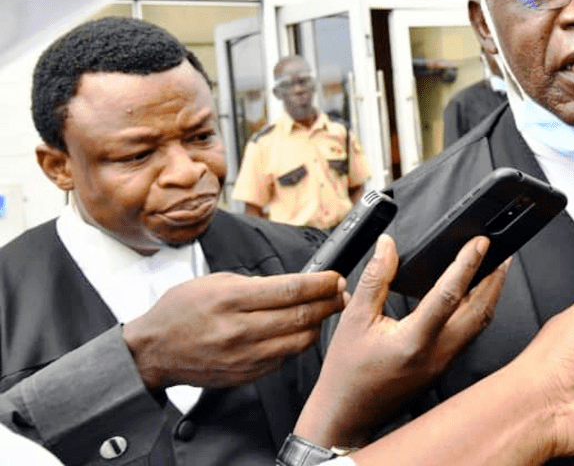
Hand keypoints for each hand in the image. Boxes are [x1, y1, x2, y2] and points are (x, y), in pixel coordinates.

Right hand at [122, 270, 344, 390]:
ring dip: (318, 325)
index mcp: (231, 299)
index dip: (320, 284)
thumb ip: (254, 284)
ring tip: (326, 311)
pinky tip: (300, 332)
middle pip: (300, 316)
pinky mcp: (245, 374)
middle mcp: (239, 329)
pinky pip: (284, 359)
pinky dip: (297, 344)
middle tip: (341, 294)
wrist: (153, 351)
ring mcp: (243, 356)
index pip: (290, 290)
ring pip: (298, 341)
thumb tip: (292, 284)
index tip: (335, 278)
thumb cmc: (181, 311)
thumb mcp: (215, 282)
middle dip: (329, 303)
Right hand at [296, 234, 508, 446]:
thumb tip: (387, 246)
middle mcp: (436, 354)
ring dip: (490, 295)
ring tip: (494, 270)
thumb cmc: (347, 374)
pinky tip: (473, 297)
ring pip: (479, 325)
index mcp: (413, 341)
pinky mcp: (443, 368)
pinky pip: (470, 335)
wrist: (347, 414)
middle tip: (500, 253)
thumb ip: (376, 278)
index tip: (479, 243)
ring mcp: (443, 364)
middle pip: (479, 312)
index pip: (449, 295)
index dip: (467, 264)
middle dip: (495, 279)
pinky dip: (478, 311)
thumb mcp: (354, 319)